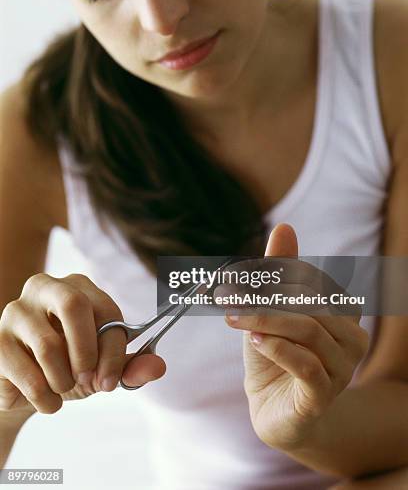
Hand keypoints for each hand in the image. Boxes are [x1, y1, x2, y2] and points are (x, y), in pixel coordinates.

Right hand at [0, 273, 165, 414]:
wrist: (27, 391)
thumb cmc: (70, 368)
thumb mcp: (103, 368)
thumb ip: (130, 366)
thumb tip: (158, 367)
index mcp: (78, 286)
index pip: (106, 310)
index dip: (113, 350)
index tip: (110, 382)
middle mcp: (46, 287)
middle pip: (75, 305)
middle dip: (87, 353)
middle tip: (89, 383)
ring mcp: (17, 311)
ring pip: (49, 346)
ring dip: (63, 382)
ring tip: (62, 389)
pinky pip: (27, 374)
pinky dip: (43, 397)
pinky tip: (46, 400)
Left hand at [223, 224, 369, 449]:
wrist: (272, 411)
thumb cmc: (274, 354)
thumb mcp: (270, 309)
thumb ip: (279, 271)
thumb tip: (284, 228)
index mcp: (343, 313)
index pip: (314, 279)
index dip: (275, 273)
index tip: (236, 276)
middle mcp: (352, 339)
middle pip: (311, 302)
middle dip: (266, 295)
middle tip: (227, 295)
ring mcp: (343, 370)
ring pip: (308, 329)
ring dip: (264, 319)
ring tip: (234, 317)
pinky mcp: (323, 396)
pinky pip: (307, 365)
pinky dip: (278, 348)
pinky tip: (256, 341)